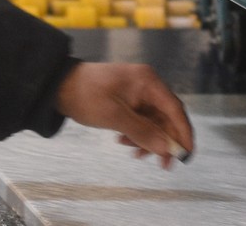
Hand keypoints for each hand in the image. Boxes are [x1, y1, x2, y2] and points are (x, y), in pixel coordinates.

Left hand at [55, 62, 193, 168]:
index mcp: (147, 81)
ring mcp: (136, 92)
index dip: (184, 132)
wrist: (57, 86)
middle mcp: (146, 85)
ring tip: (135, 153)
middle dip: (164, 141)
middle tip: (163, 164)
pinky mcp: (126, 100)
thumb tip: (166, 149)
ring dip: (148, 139)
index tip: (187, 154)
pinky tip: (123, 141)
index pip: (175, 109)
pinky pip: (140, 120)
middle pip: (166, 117)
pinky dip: (136, 133)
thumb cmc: (85, 94)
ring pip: (153, 121)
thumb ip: (142, 132)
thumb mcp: (114, 116)